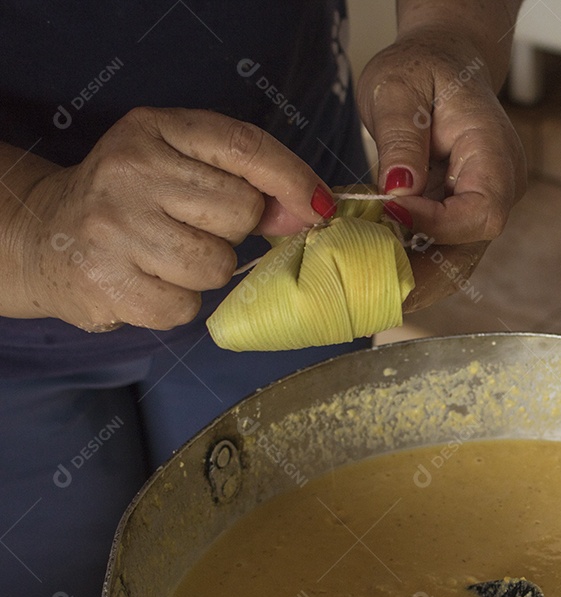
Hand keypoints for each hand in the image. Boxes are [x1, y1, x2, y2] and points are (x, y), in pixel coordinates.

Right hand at [17, 107, 332, 330]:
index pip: (244, 146)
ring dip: (207, 269)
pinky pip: (187, 307)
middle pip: (240, 212)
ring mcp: (116, 228)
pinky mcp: (109, 283)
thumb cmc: (133, 198)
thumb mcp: (180, 165)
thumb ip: (245, 178)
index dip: (292, 178)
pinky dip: (178, 302)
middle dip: (232, 229)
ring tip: (168, 255)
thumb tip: (310, 209)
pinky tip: (149, 281)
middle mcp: (131, 171)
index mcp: (154, 129)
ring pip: (218, 264)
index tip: (320, 205)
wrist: (44, 234)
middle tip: (192, 226)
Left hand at [357, 28, 526, 309]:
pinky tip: (367, 270)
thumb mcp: (399, 87)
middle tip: (367, 293)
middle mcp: (500, 189)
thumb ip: (401, 138)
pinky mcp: (458, 218)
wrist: (444, 64)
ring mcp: (481, 207)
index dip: (436, 223)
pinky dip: (404, 265)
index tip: (388, 211)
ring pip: (452, 264)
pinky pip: (437, 253)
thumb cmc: (423, 68)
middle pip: (468, 253)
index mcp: (496, 154)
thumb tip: (399, 190)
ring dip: (408, 280)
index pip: (481, 211)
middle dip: (419, 277)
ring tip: (361, 291)